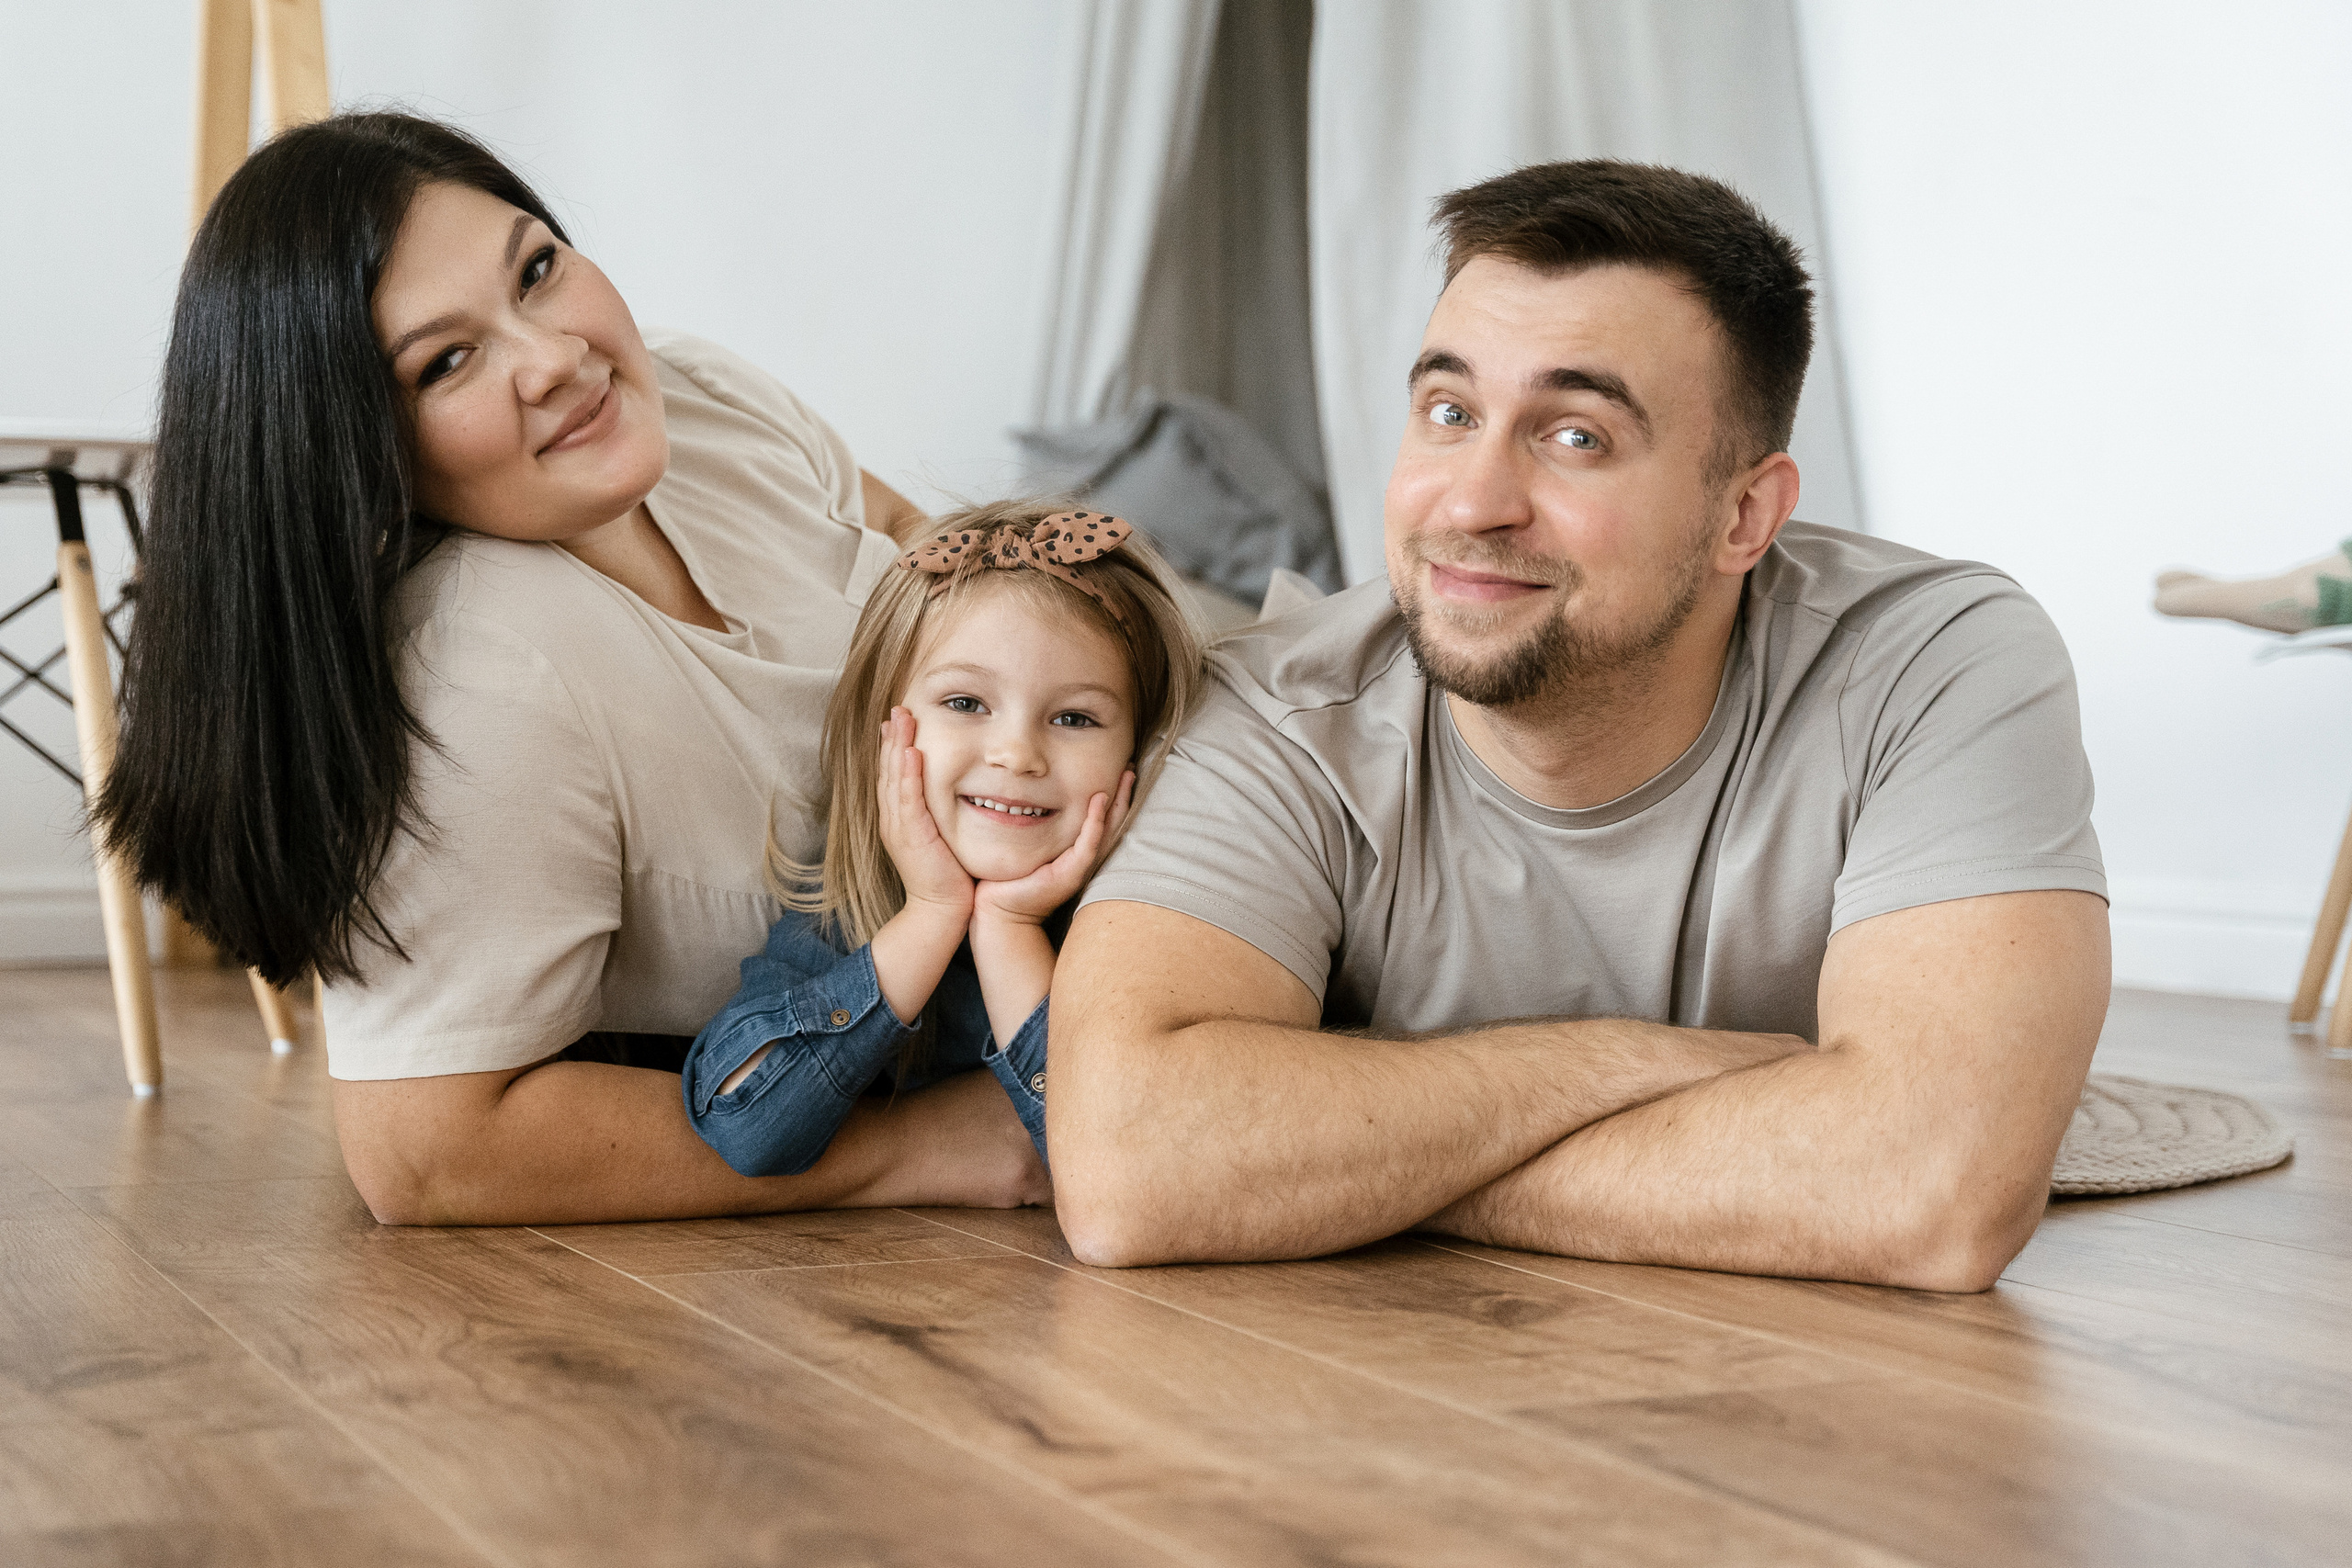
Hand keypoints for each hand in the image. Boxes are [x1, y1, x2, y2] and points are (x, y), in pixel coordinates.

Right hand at [877, 706, 972, 920]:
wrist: (942, 910)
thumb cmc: (949, 876)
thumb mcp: (941, 837)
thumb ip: (940, 813)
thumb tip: (957, 790)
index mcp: (899, 819)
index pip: (894, 775)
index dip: (894, 746)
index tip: (898, 720)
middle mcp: (893, 819)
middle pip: (888, 770)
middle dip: (891, 738)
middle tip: (896, 709)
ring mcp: (899, 827)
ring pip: (894, 778)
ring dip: (896, 746)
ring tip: (900, 718)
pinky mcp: (911, 836)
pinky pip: (907, 799)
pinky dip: (908, 774)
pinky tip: (912, 752)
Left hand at [973, 769, 1133, 926]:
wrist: (999, 909)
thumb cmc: (1009, 877)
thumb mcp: (1028, 846)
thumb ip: (1036, 827)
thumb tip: (1027, 798)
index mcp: (1076, 852)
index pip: (1101, 820)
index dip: (1112, 797)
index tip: (1118, 772)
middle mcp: (1083, 859)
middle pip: (1112, 823)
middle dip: (1123, 795)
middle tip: (1130, 768)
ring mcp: (1080, 867)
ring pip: (1107, 830)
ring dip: (1117, 802)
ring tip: (1125, 778)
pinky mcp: (1071, 874)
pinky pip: (1088, 843)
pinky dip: (1095, 822)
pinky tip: (1099, 801)